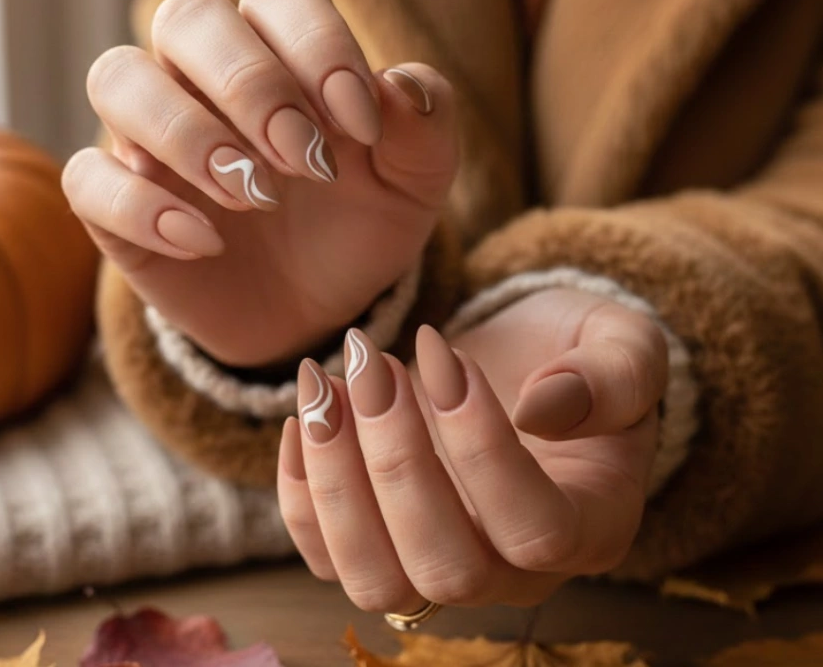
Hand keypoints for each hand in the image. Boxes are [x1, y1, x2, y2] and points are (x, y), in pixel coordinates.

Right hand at [62, 0, 458, 365]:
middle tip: (306, 161)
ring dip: (188, 133)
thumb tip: (398, 87)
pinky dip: (139, 206)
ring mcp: (150, 137)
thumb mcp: (414, 182)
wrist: (318, 308)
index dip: (317, 45)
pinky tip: (204, 241)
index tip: (361, 125)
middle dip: (251, 84)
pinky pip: (87, 179)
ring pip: (118, 78)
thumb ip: (424, 125)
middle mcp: (202, 77)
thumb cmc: (359, 222)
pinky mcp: (116, 205)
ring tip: (254, 197)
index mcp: (278, 50)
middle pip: (186, 16)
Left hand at [278, 289, 667, 609]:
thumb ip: (612, 375)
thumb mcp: (621, 342)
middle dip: (394, 459)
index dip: (481, 445)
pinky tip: (308, 414)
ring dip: (336, 480)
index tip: (444, 351)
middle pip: (446, 567)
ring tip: (325, 384)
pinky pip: (325, 556)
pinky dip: (301, 493)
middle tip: (368, 361)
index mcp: (590, 526)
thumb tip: (538, 415)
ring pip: (375, 580)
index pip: (534, 530)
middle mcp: (514, 572)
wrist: (523, 361)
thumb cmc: (576, 352)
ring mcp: (440, 567)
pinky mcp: (381, 545)